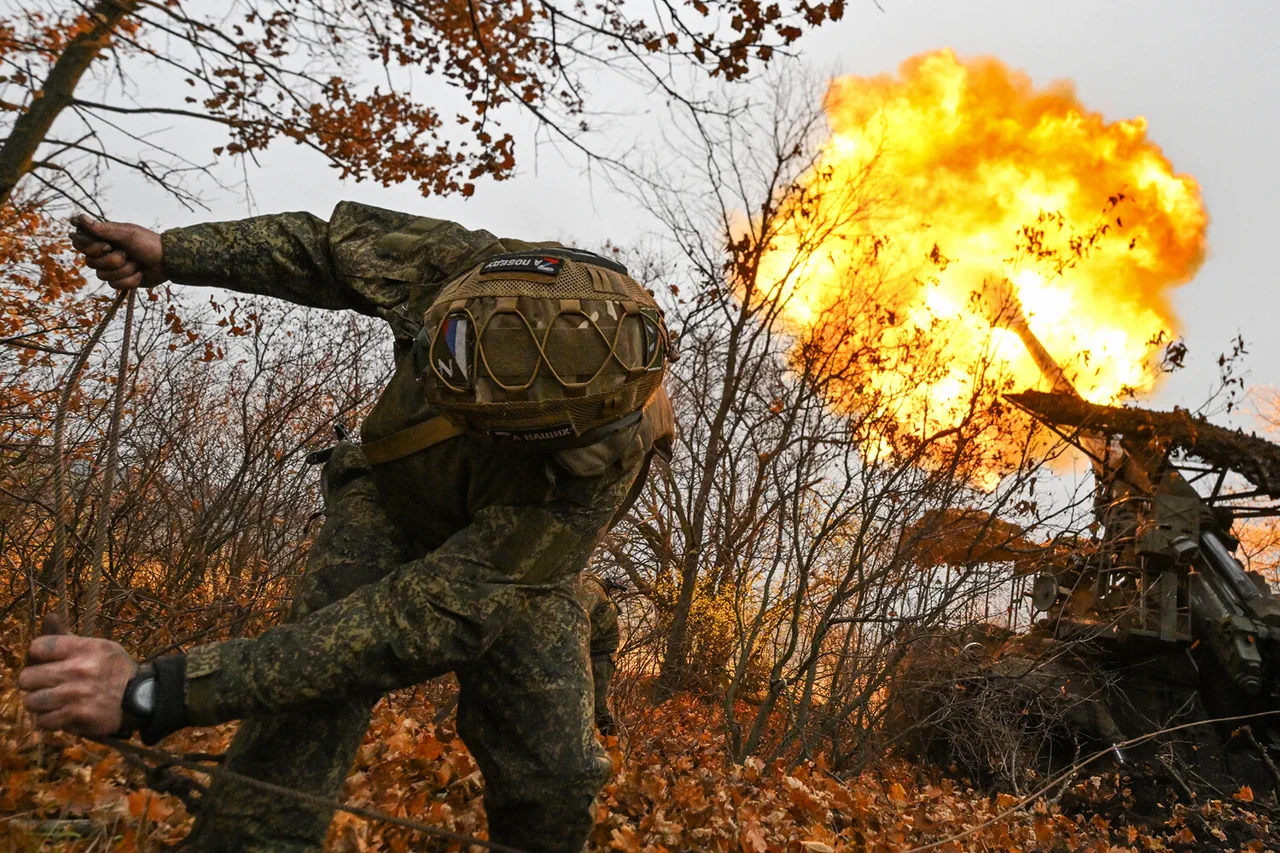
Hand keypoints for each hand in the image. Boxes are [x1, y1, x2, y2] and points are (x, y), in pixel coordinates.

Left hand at [19, 617, 137, 736]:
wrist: (142, 698)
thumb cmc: (116, 670)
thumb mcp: (99, 647)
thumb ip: (68, 638)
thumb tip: (49, 616)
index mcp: (84, 648)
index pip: (38, 647)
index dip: (36, 655)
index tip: (44, 661)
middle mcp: (78, 670)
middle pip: (27, 677)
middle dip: (33, 682)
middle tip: (43, 684)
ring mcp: (76, 694)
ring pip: (32, 701)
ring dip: (39, 703)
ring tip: (51, 701)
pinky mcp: (77, 715)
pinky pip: (43, 721)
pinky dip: (48, 720)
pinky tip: (59, 715)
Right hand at [69, 214, 168, 289]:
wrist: (168, 261)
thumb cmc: (148, 243)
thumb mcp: (127, 234)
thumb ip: (103, 229)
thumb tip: (79, 218)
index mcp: (102, 238)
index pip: (80, 244)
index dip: (92, 248)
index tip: (108, 246)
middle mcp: (103, 253)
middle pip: (91, 262)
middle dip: (113, 260)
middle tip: (128, 254)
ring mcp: (111, 268)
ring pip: (103, 276)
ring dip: (124, 270)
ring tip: (137, 263)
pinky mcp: (120, 280)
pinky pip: (115, 285)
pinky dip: (130, 280)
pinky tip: (139, 273)